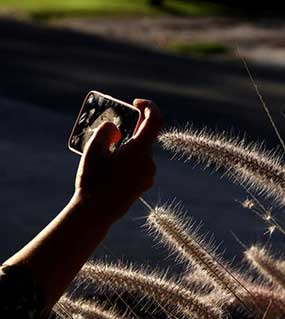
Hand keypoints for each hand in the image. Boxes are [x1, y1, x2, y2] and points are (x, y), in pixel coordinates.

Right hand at [73, 99, 161, 219]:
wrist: (96, 213)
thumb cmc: (93, 180)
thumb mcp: (93, 149)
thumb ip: (107, 131)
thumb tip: (116, 128)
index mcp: (140, 150)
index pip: (155, 121)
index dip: (148, 107)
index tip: (135, 103)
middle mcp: (149, 162)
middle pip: (144, 137)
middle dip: (129, 130)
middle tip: (110, 130)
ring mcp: (148, 175)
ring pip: (139, 153)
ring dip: (126, 147)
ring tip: (103, 152)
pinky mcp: (143, 185)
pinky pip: (138, 166)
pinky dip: (126, 160)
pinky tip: (108, 166)